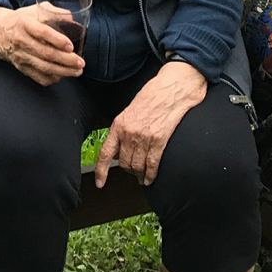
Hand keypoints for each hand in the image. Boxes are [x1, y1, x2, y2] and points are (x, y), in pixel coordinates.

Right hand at [0, 3, 84, 85]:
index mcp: (25, 24)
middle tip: (80, 62)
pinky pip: (37, 76)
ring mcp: (21, 56)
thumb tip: (70, 19)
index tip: (71, 46)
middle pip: (46, 53)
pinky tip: (62, 76)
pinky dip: (51, 78)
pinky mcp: (21, 67)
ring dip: (63, 71)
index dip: (57, 40)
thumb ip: (53, 12)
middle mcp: (22, 41)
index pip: (42, 32)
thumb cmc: (19, 20)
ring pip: (43, 67)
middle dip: (66, 60)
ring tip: (77, 71)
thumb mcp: (33, 10)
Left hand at [94, 61, 205, 187]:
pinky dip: (151, 175)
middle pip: (124, 163)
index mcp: (119, 124)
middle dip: (128, 170)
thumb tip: (119, 147)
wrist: (171, 88)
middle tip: (133, 172)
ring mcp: (144, 137)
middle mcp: (129, 133)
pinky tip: (151, 178)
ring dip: (139, 175)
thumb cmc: (153, 95)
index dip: (101, 171)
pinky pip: (152, 164)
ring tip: (142, 177)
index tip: (100, 183)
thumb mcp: (130, 110)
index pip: (105, 153)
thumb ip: (123, 129)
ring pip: (137, 166)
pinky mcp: (159, 140)